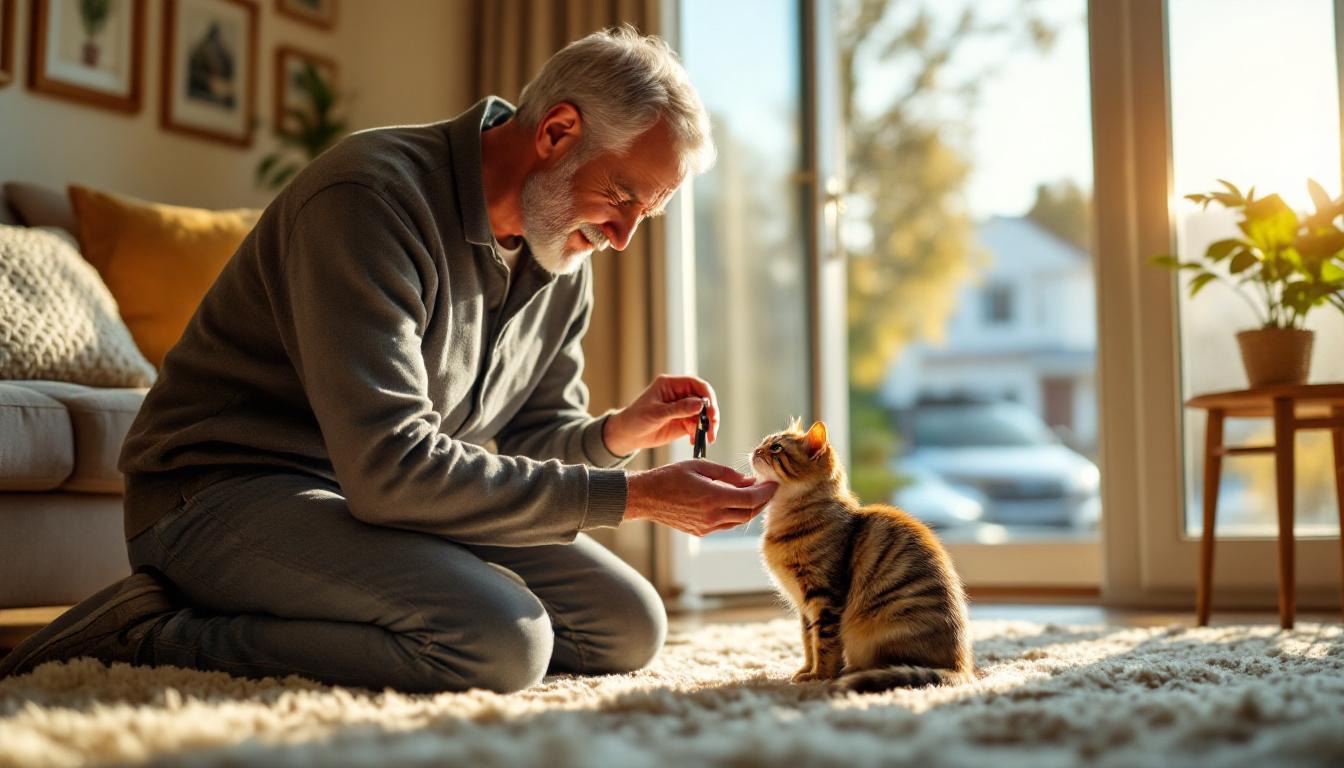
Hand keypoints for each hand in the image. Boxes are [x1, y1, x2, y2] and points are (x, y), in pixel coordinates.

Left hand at [603, 375, 719, 456]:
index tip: (712, 412)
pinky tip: (694, 441)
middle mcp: (680, 394)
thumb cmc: (636, 418)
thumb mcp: (656, 413)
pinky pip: (697, 426)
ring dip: (708, 426)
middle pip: (704, 400)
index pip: (697, 385)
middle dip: (711, 414)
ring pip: (703, 414)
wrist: (627, 435)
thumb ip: (678, 409)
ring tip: (708, 438)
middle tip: (713, 428)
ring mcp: (682, 409)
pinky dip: (699, 434)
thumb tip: (700, 405)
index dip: (707, 397)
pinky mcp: (683, 422)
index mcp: (672, 385)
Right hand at [625, 460, 777, 535]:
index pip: (751, 498)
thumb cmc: (670, 477)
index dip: (766, 492)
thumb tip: (748, 481)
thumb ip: (727, 474)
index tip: (774, 483)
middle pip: (749, 512)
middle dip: (762, 501)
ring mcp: (706, 527)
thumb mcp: (700, 466)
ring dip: (750, 509)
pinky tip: (736, 503)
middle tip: (769, 489)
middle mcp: (712, 516)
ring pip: (739, 521)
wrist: (646, 497)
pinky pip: (726, 525)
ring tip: (755, 494)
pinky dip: (736, 514)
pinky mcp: (701, 532)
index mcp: (713, 498)